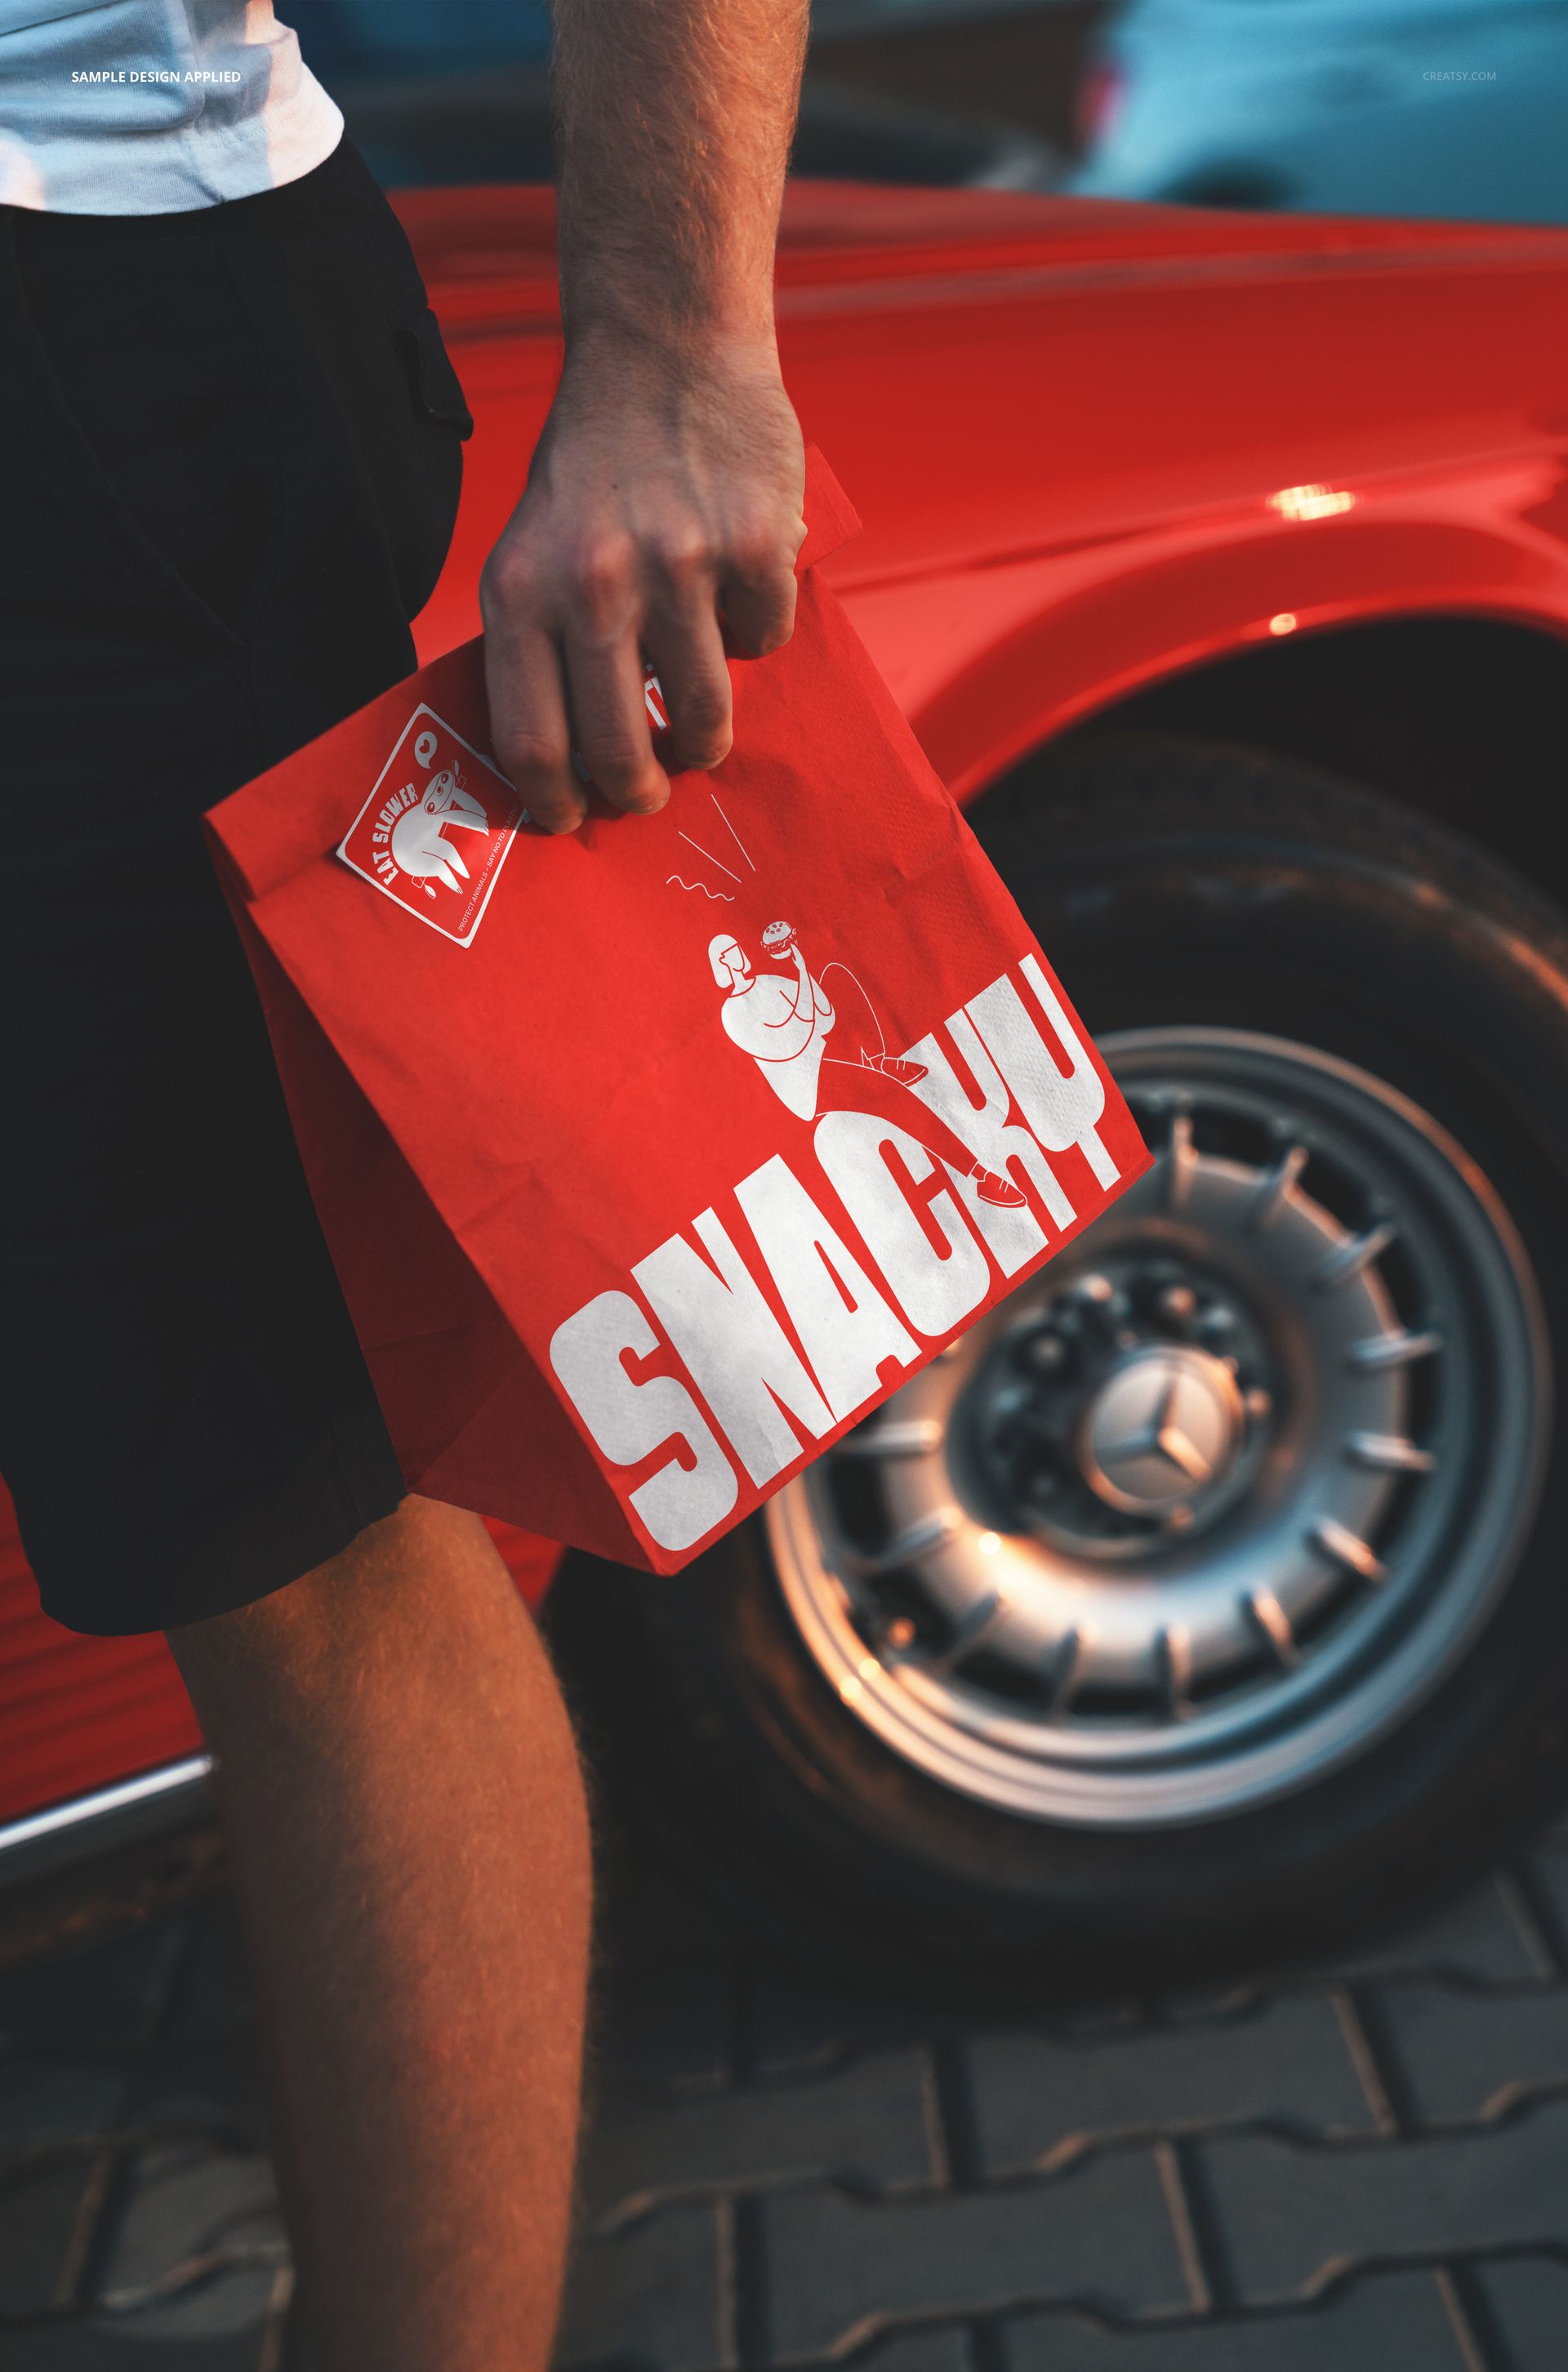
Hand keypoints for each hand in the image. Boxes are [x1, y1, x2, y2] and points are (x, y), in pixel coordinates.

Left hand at [480, 340, 805, 833]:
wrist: (664, 348)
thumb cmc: (591, 466)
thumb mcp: (529, 547)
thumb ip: (536, 643)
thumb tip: (557, 767)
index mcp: (523, 589)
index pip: (532, 741)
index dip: (555, 801)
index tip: (572, 819)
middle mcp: (596, 582)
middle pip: (622, 751)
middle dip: (641, 792)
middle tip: (650, 792)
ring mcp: (681, 564)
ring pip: (707, 717)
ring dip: (705, 737)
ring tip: (699, 719)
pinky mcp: (756, 546)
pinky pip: (764, 646)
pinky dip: (753, 637)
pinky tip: (732, 594)